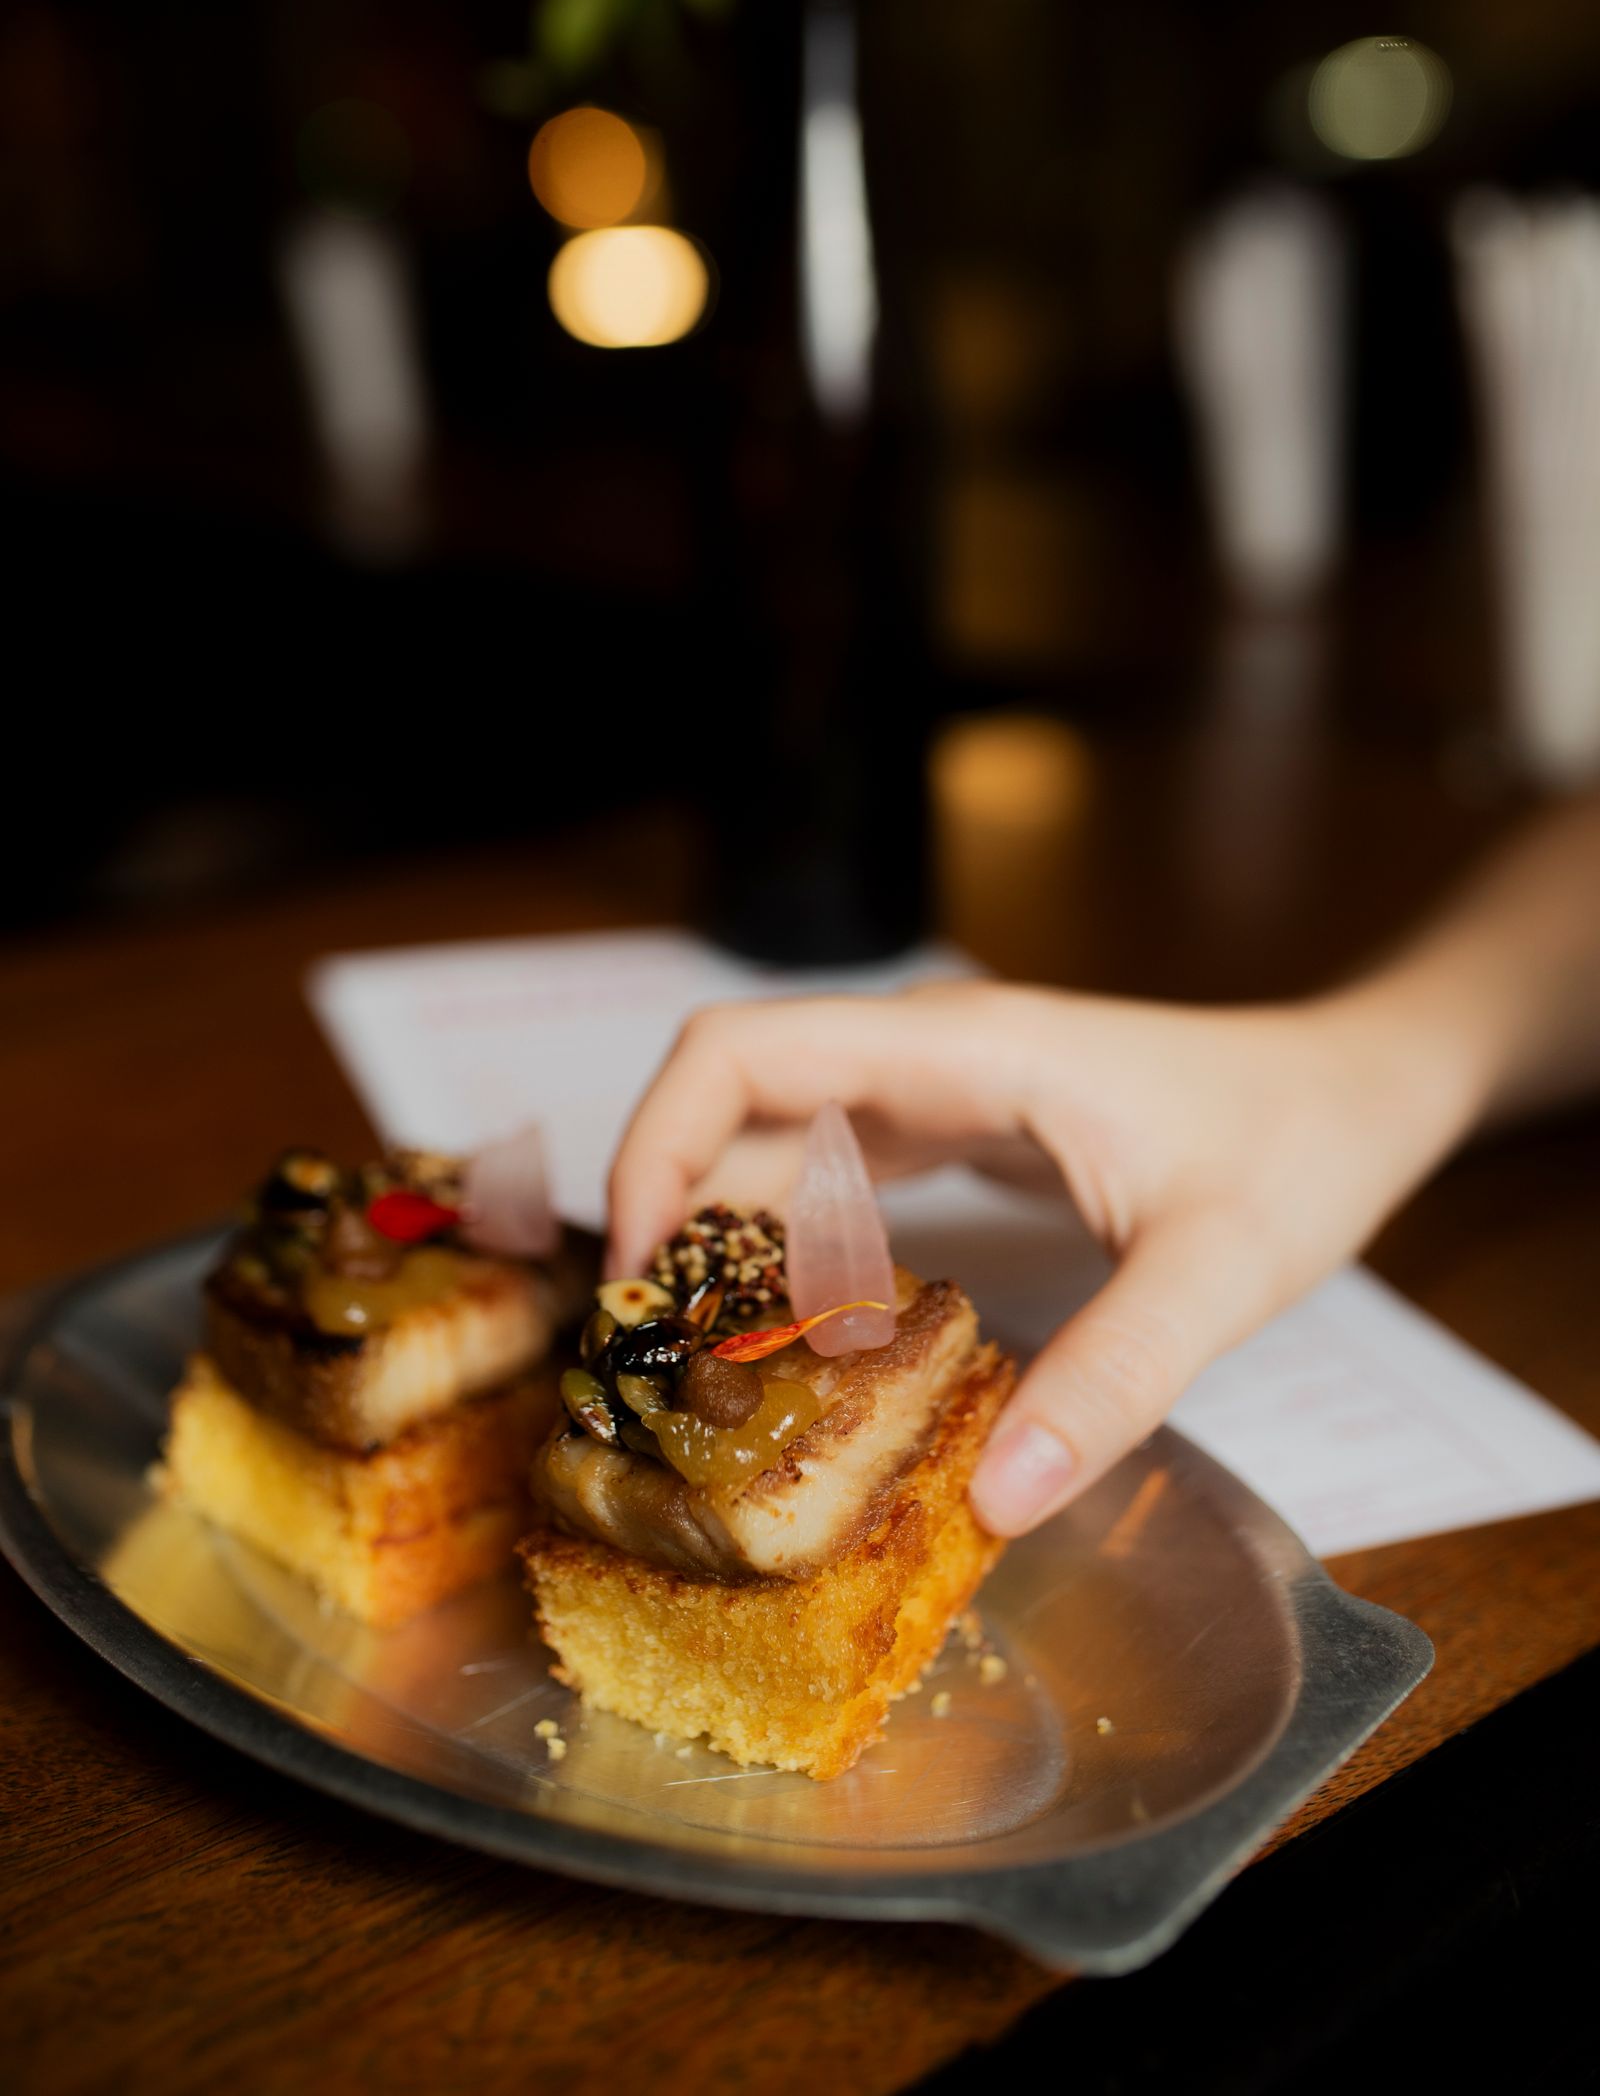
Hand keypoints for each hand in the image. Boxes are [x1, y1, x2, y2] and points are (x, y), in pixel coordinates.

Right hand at [606, 978, 1474, 1536]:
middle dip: (669, 1206)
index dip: (655, 1143)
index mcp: (960, 1052)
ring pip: (776, 1139)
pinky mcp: (958, 1129)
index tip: (636, 1270)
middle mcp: (927, 1057)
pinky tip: (797, 1339)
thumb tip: (993, 1498)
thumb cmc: (1297, 1147)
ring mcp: (939, 1089)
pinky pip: (834, 1173)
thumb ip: (1115, 1377)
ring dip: (725, 1234)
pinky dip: (791, 1246)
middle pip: (733, 1097)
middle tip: (647, 1350)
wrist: (1352, 1093)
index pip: (740, 1054)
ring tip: (699, 1366)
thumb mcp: (1219, 1270)